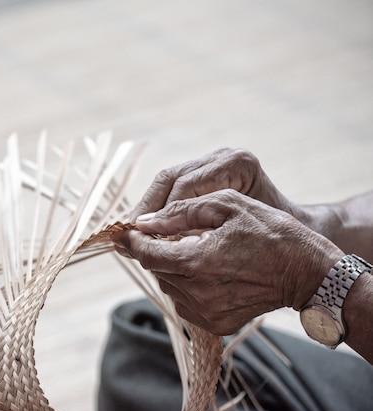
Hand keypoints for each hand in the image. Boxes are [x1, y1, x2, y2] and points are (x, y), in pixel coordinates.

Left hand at [113, 190, 343, 335]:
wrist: (308, 272)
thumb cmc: (271, 232)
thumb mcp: (227, 205)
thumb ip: (180, 212)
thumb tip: (145, 222)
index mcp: (197, 261)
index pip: (146, 253)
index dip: (132, 240)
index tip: (123, 231)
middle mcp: (198, 291)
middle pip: (155, 269)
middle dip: (155, 250)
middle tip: (170, 234)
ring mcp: (207, 312)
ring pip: (168, 285)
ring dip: (172, 267)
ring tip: (197, 250)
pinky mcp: (216, 324)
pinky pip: (184, 302)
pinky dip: (186, 285)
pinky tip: (207, 271)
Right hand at [129, 148, 295, 221]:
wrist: (289, 233)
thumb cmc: (270, 237)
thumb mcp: (237, 234)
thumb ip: (198, 231)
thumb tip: (158, 243)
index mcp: (237, 164)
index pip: (185, 187)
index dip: (161, 212)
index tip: (144, 237)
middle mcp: (222, 156)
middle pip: (170, 178)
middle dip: (148, 207)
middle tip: (131, 233)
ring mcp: (210, 160)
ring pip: (165, 180)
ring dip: (147, 206)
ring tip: (134, 231)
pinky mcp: (202, 169)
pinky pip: (170, 185)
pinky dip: (156, 206)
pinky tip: (146, 226)